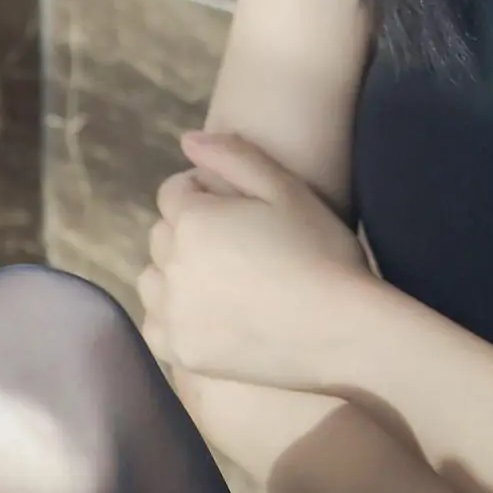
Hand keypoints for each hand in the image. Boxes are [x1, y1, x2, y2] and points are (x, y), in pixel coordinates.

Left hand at [136, 129, 372, 386]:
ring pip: (153, 279)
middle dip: (188, 231)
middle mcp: (171, 265)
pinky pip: (156, 325)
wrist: (339, 330)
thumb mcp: (286, 189)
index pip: (173, 192)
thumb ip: (233, 156)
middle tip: (236, 245)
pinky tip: (207, 315)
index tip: (238, 210)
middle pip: (162, 235)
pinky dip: (172, 316)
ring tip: (219, 280)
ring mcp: (173, 313)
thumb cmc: (320, 251)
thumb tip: (187, 140)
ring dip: (174, 272)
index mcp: (193, 219)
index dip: (204, 193)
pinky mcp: (181, 352)